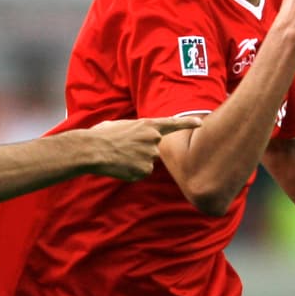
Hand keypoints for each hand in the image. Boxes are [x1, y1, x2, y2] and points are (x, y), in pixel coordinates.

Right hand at [86, 116, 201, 180]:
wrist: (93, 150)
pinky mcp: (144, 171)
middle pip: (154, 149)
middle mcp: (153, 140)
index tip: (201, 123)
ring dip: (135, 161)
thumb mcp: (120, 125)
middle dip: (142, 150)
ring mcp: (150, 156)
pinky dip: (132, 171)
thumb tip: (132, 136)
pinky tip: (120, 166)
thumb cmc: (101, 135)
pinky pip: (141, 173)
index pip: (173, 123)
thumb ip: (134, 130)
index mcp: (148, 125)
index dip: (187, 123)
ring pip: (147, 162)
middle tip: (124, 147)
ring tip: (119, 156)